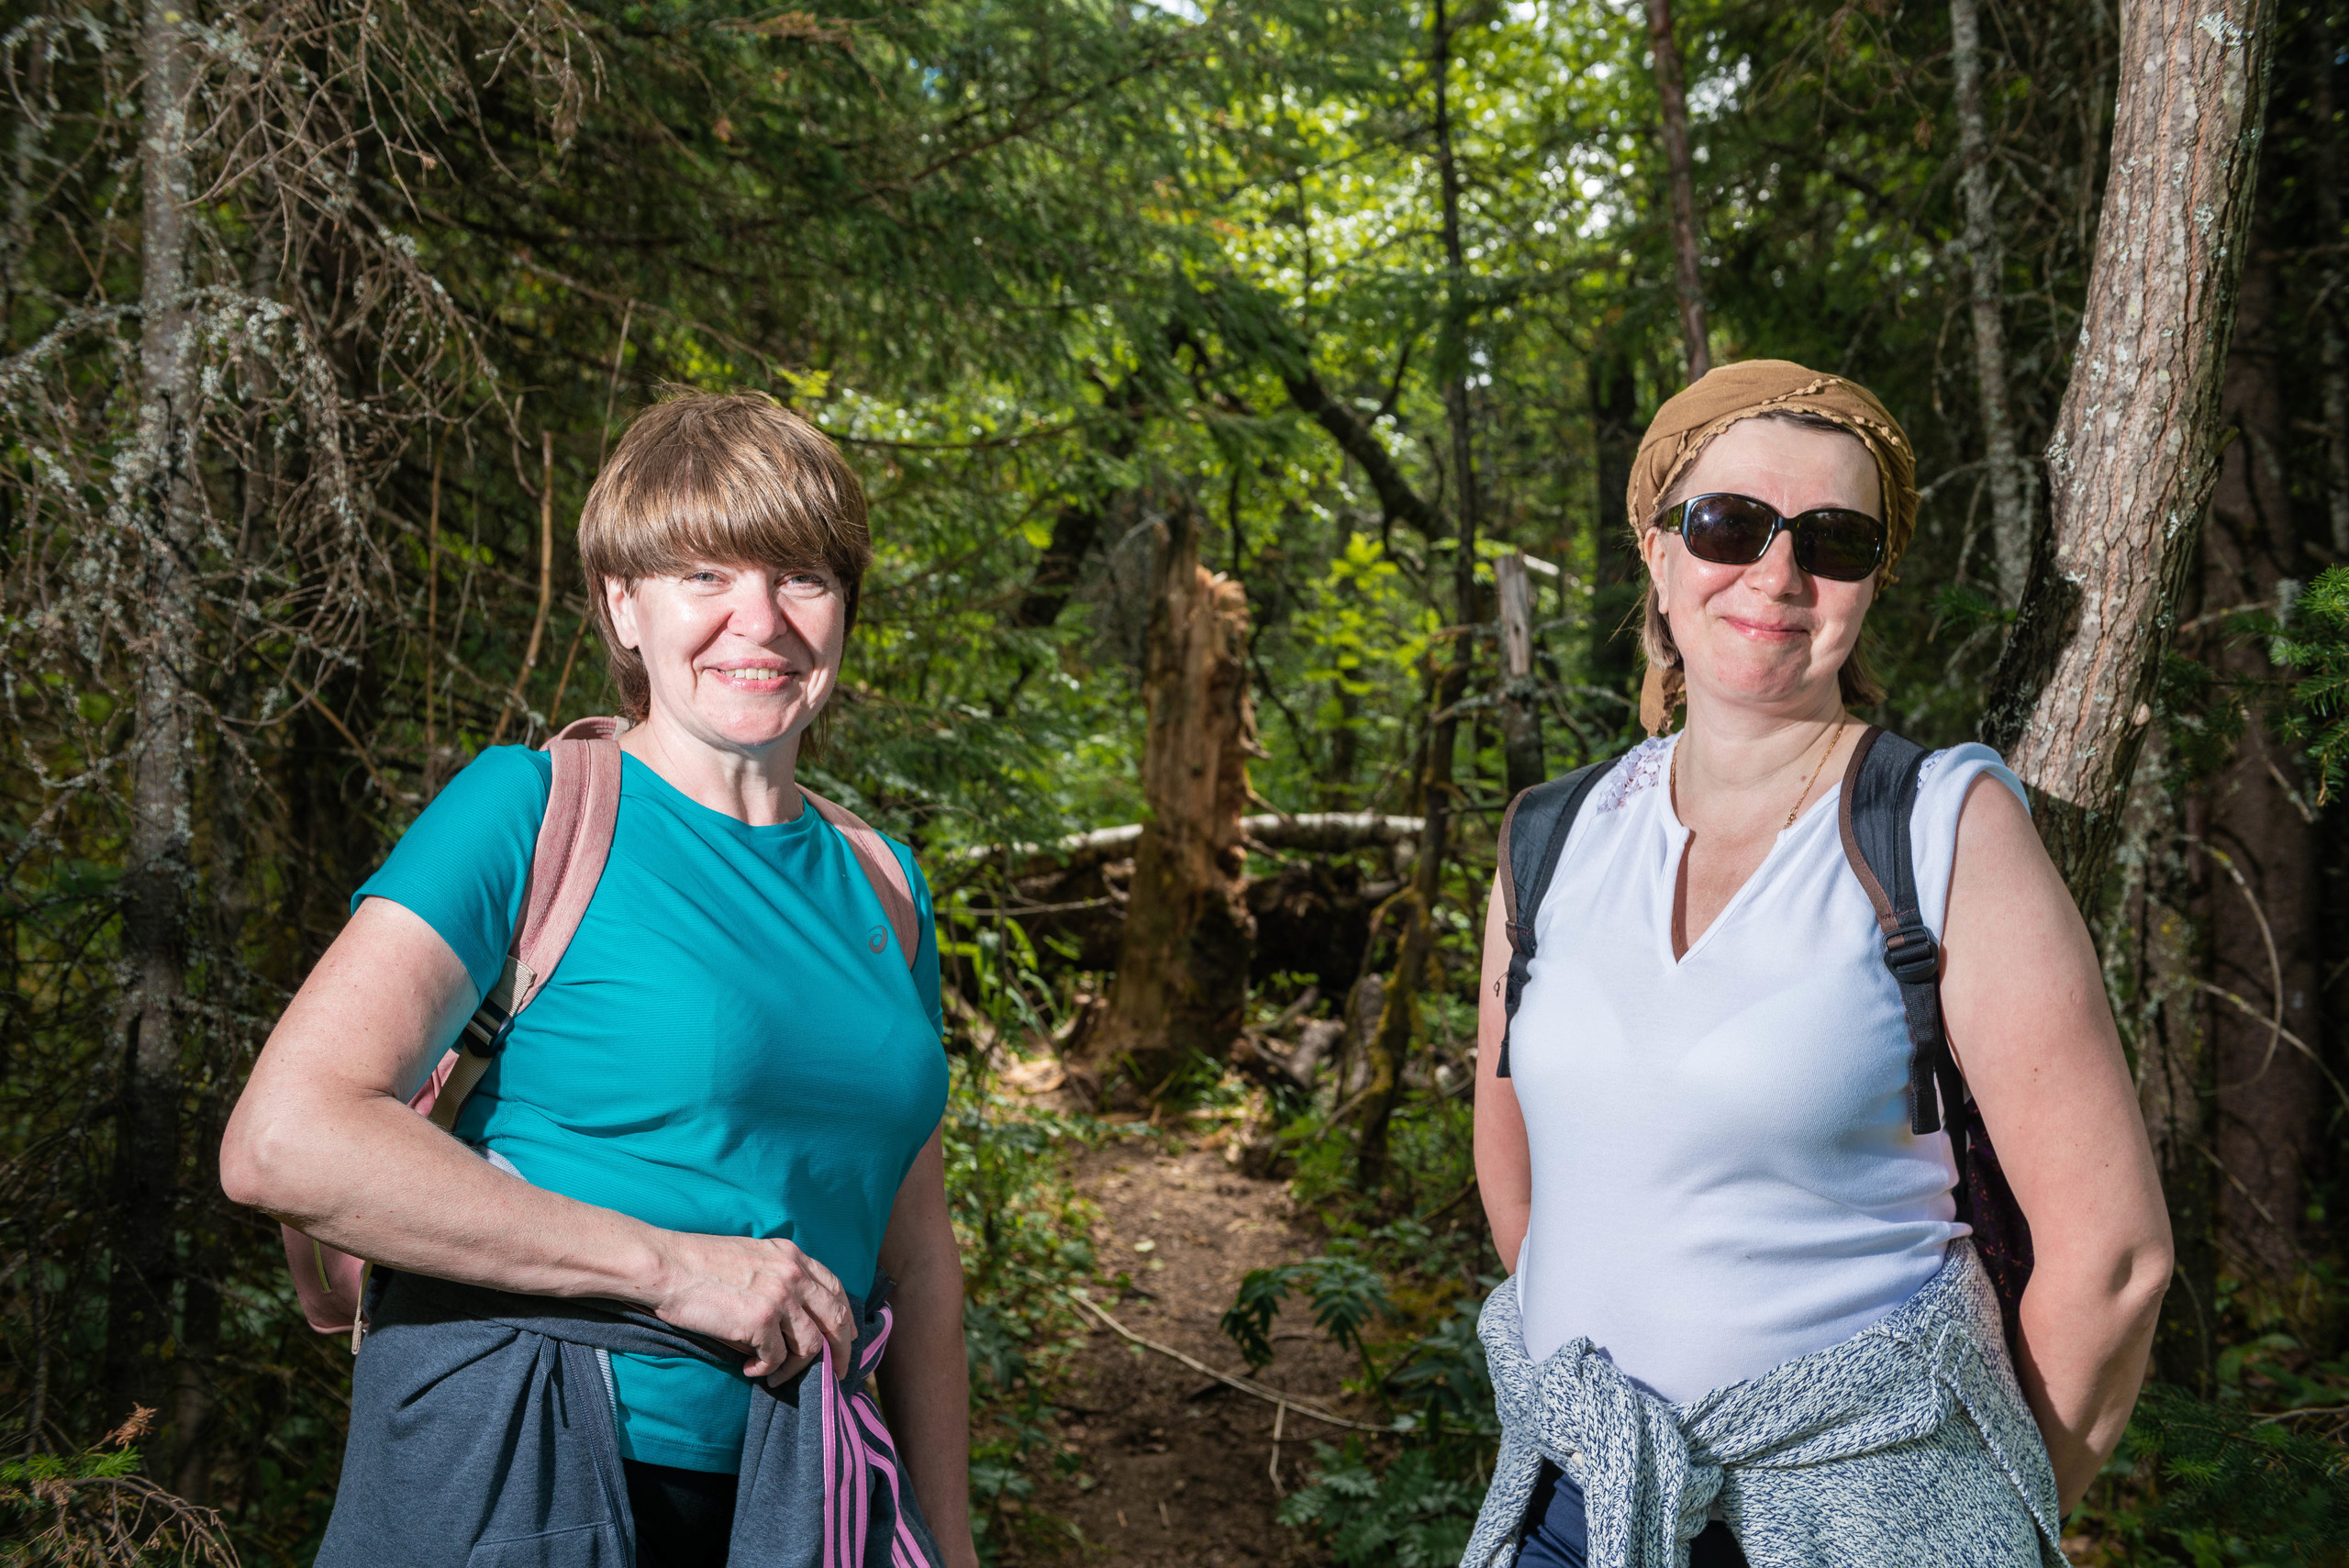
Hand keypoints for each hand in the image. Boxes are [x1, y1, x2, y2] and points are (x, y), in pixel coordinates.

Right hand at [648, 1232, 853, 1386]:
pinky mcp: (760, 1321)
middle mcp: (793, 1274)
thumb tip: (795, 1318)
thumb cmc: (700, 1263)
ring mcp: (779, 1297)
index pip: (835, 1289)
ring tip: (775, 1375)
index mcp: (792, 1256)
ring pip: (811, 1345)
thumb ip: (779, 1276)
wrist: (668, 1266)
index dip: (845, 1318)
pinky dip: (766, 1369)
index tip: (846, 1339)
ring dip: (795, 1368)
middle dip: (841, 1351)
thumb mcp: (753, 1256)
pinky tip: (749, 1368)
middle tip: (835, 1373)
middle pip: (836, 1319)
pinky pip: (777, 1358)